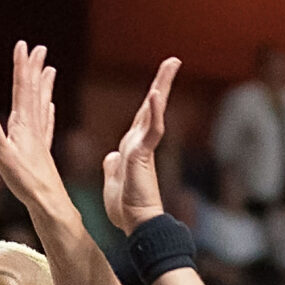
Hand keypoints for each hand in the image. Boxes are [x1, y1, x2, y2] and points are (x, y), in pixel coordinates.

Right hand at [0, 40, 71, 219]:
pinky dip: (47, 110)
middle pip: (34, 92)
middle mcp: (33, 127)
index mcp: (23, 124)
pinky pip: (45, 124)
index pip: (22, 88)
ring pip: (42, 104)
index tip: (23, 45)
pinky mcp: (42, 151)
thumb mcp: (2, 155)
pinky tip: (50, 106)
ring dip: (44, 86)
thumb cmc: (25, 181)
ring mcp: (39, 138)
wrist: (48, 202)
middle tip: (39, 48)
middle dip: (35, 69)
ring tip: (50, 69)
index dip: (21, 66)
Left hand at [102, 57, 180, 234]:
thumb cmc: (126, 208)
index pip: (142, 117)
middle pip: (152, 106)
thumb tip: (111, 156)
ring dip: (162, 86)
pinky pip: (151, 131)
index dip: (149, 99)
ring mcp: (144, 147)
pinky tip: (155, 94)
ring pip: (155, 111)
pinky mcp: (143, 155)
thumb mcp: (113, 181)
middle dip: (163, 82)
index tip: (156, 83)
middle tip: (173, 60)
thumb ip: (113, 166)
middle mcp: (141, 143)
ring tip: (171, 64)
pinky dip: (153, 112)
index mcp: (133, 147)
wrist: (136, 223)